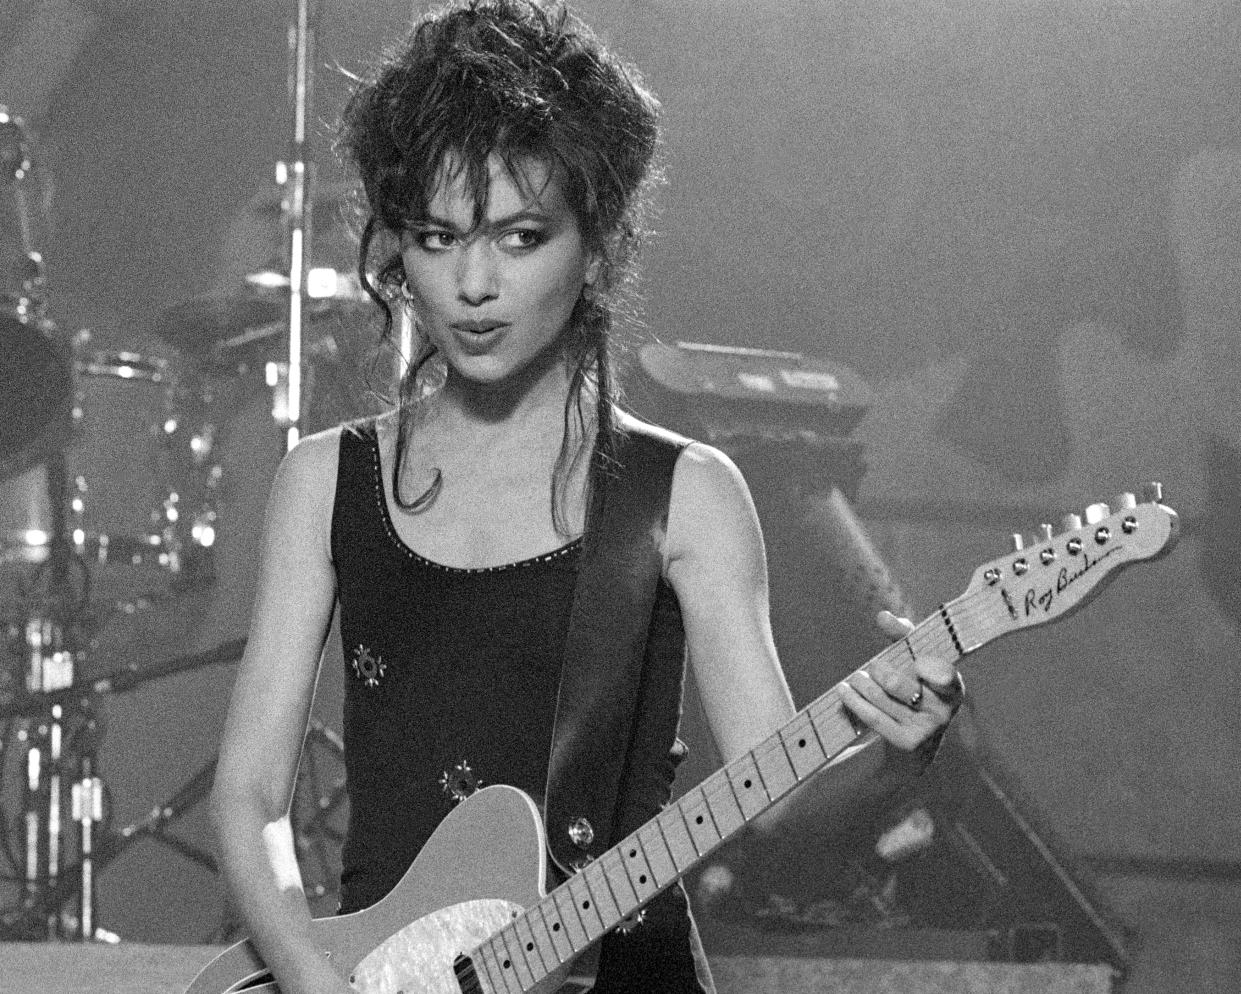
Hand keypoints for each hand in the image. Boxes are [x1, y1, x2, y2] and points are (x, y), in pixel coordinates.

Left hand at [835, 610, 961, 752]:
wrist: (915, 744)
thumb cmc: (915, 689)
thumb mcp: (915, 661)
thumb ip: (903, 635)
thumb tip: (883, 616)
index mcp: (953, 686)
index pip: (945, 674)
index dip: (932, 669)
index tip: (918, 663)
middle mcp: (944, 710)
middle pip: (901, 684)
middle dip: (880, 671)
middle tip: (872, 666)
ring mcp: (926, 729)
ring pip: (883, 698)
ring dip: (862, 683)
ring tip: (855, 677)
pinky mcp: (906, 743)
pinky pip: (874, 717)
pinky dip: (855, 701)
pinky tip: (844, 690)